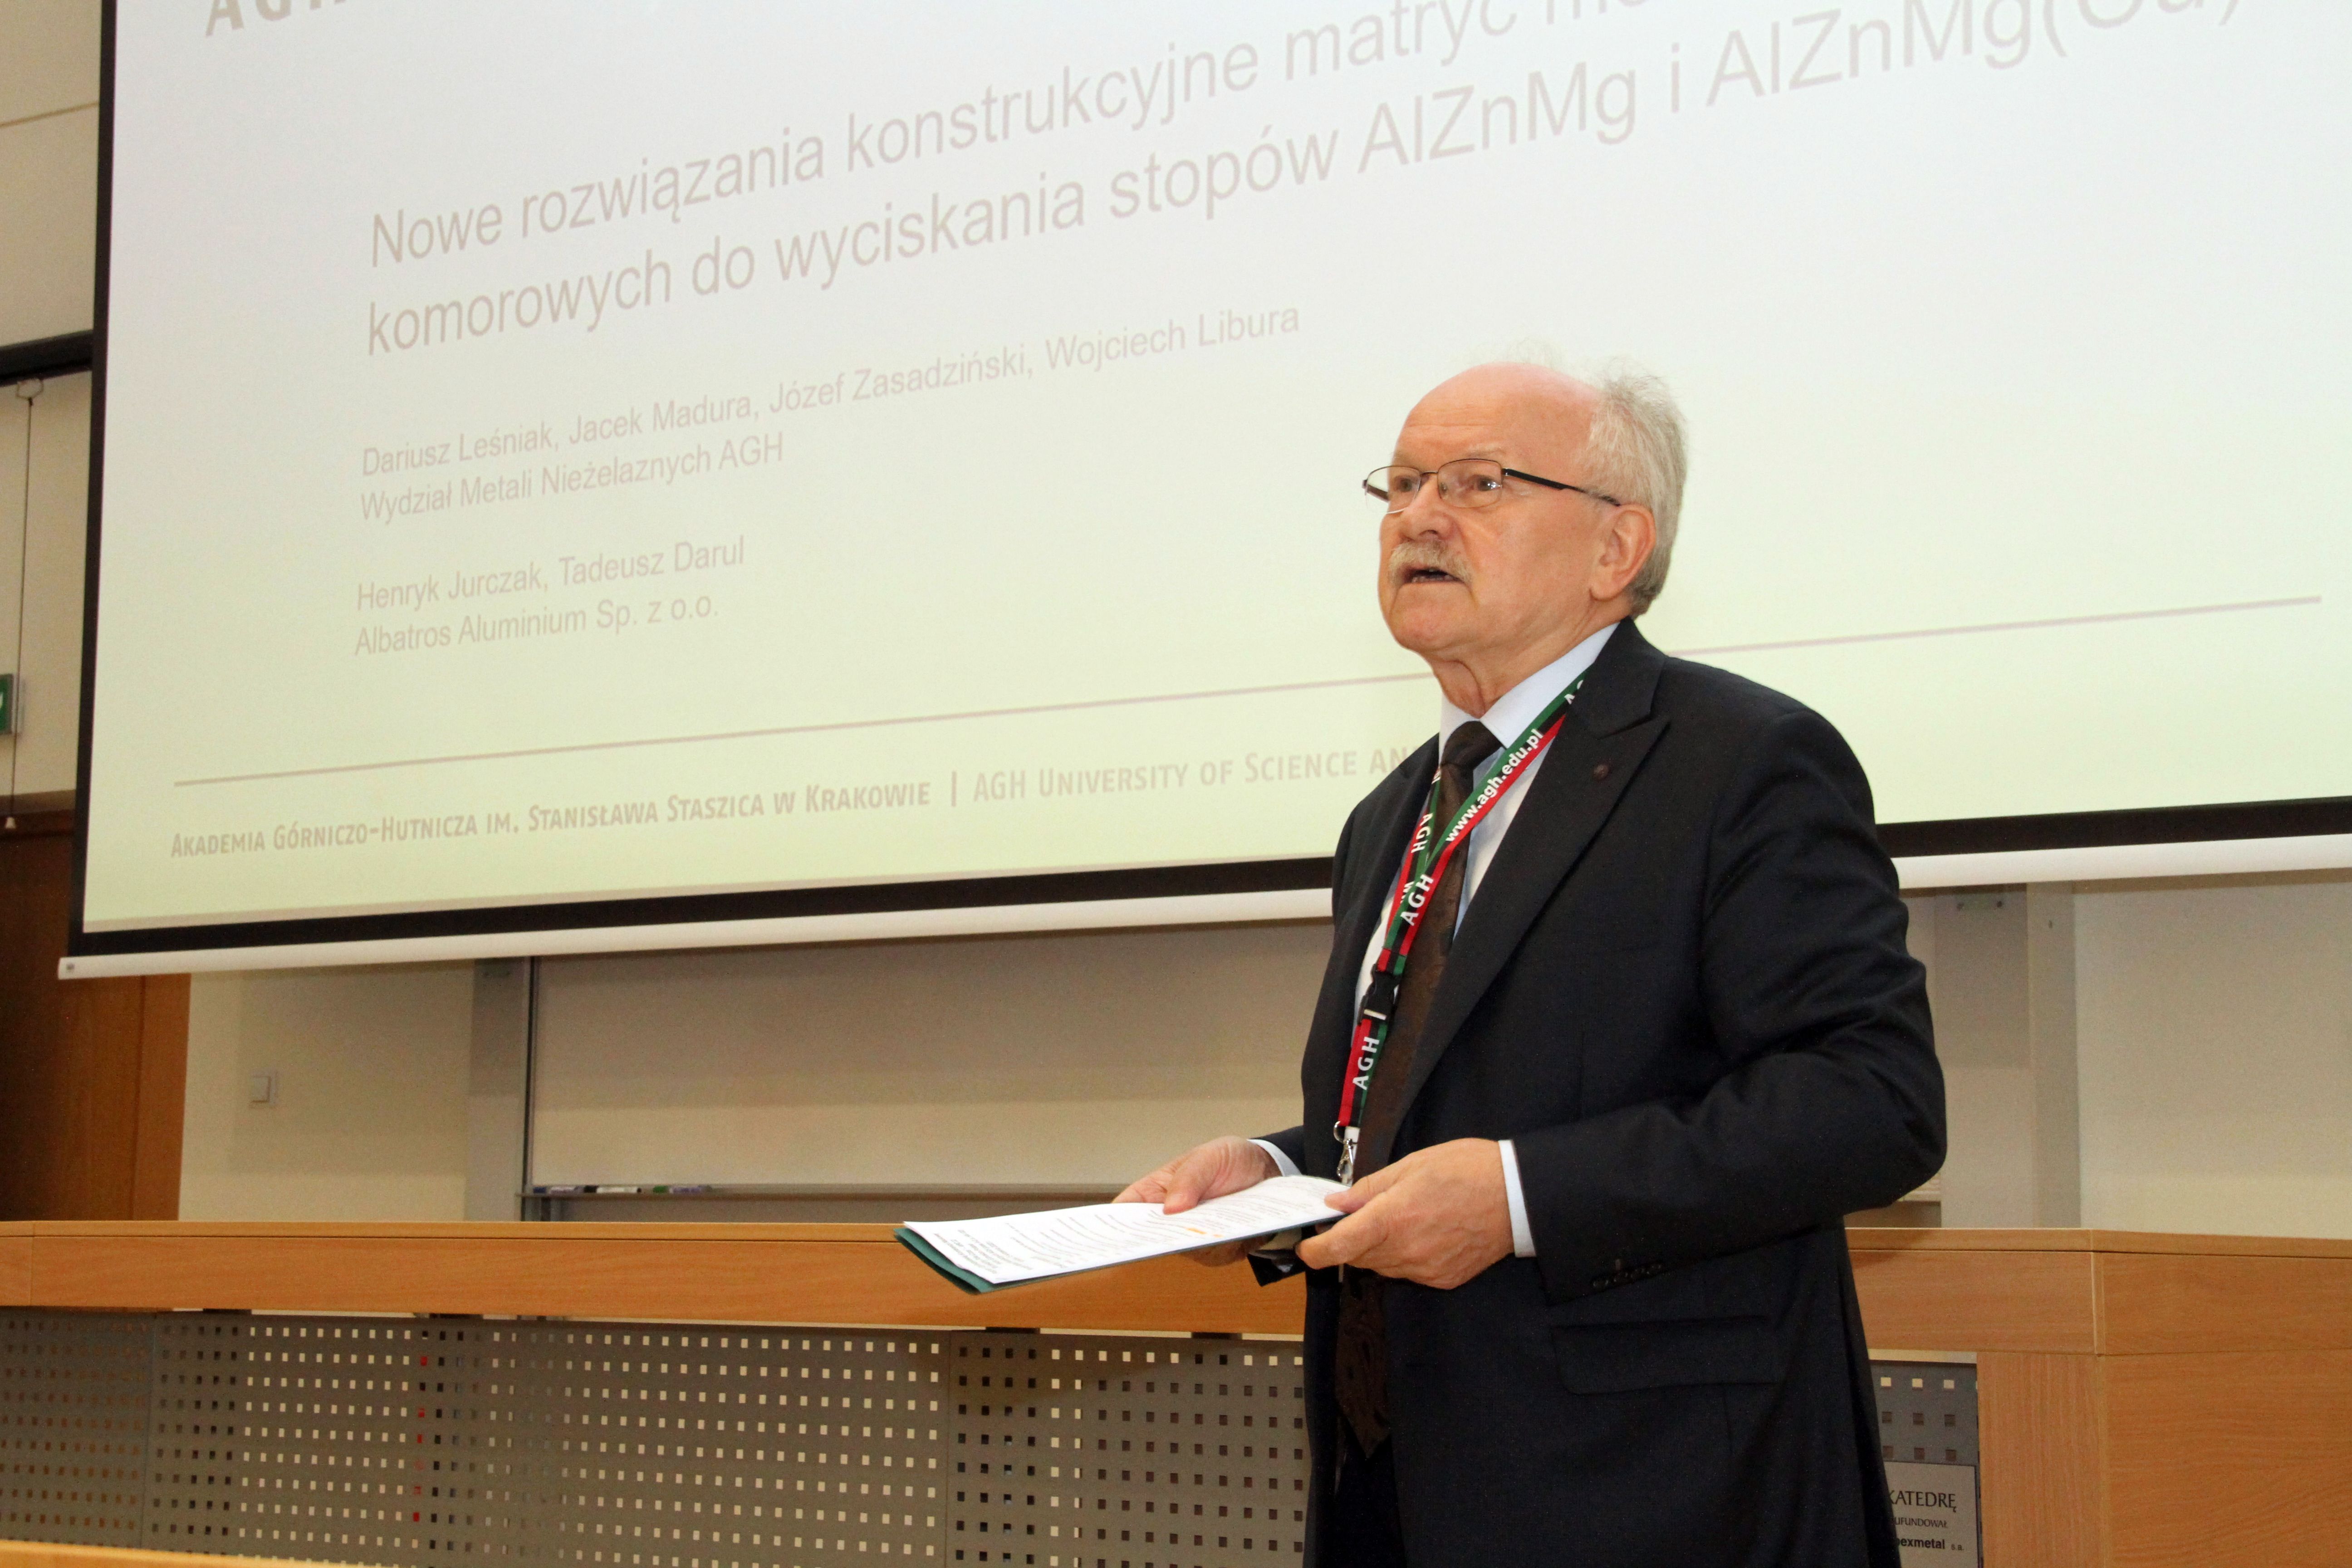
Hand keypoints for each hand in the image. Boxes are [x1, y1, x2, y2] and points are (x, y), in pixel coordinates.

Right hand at [1117, 1136, 1279, 1266]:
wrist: (1270, 1172)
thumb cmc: (1229, 1160)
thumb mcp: (1209, 1157)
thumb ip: (1189, 1179)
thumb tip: (1171, 1209)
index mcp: (1155, 1191)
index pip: (1125, 1211)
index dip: (1112, 1226)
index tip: (1108, 1236)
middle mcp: (1169, 1219)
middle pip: (1149, 1238)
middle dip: (1152, 1241)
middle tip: (1159, 1237)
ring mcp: (1192, 1237)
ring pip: (1183, 1249)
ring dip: (1193, 1242)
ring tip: (1202, 1230)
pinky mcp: (1217, 1250)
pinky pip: (1213, 1254)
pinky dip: (1219, 1245)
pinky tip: (1228, 1235)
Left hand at [1295, 1138, 1512, 1288]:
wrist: (1519, 1196)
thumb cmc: (1467, 1170)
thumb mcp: (1412, 1165)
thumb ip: (1369, 1189)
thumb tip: (1336, 1204)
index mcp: (1392, 1219)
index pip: (1337, 1248)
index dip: (1315, 1251)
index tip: (1307, 1245)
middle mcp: (1405, 1251)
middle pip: (1357, 1258)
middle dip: (1348, 1241)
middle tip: (1356, 1217)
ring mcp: (1425, 1269)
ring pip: (1382, 1266)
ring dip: (1376, 1248)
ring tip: (1398, 1218)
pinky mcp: (1443, 1279)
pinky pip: (1409, 1272)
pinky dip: (1404, 1256)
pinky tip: (1422, 1232)